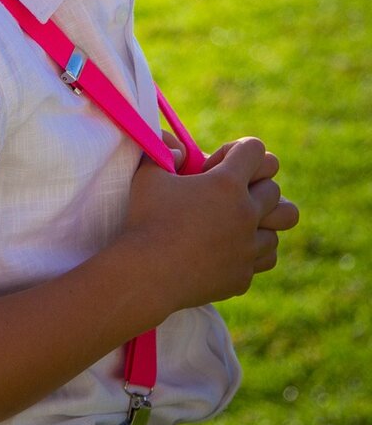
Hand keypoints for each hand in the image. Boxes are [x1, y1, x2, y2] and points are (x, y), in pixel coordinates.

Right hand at [123, 136, 295, 316]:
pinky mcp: (244, 275)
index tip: (215, 165)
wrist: (145, 274)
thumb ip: (164, 151)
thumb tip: (178, 149)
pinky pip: (265, 257)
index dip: (237, 151)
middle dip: (252, 185)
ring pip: (279, 226)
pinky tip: (232, 248)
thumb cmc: (144, 219)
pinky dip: (254, 250)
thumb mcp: (148, 174)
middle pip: (274, 189)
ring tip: (235, 222)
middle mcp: (246, 213)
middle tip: (224, 193)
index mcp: (226, 183)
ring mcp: (248, 248)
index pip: (257, 151)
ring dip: (260, 220)